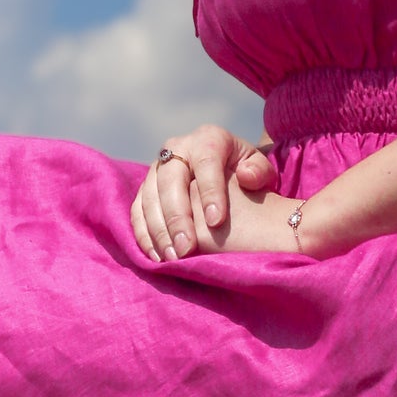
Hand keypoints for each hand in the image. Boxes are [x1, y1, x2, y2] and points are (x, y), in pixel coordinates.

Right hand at [132, 125, 279, 261]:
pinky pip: (137, 210)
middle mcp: (178, 148)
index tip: (216, 222)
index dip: (210, 192)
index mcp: (208, 139)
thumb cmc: (246, 173)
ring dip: (158, 229)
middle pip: (171, 180)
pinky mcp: (145, 187)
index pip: (206, 163)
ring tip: (173, 257)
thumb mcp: (259, 168)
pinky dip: (144, 234)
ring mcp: (157, 167)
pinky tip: (156, 256)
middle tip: (187, 248)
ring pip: (149, 196)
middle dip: (177, 217)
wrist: (224, 171)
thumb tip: (245, 176)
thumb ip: (260, 171)